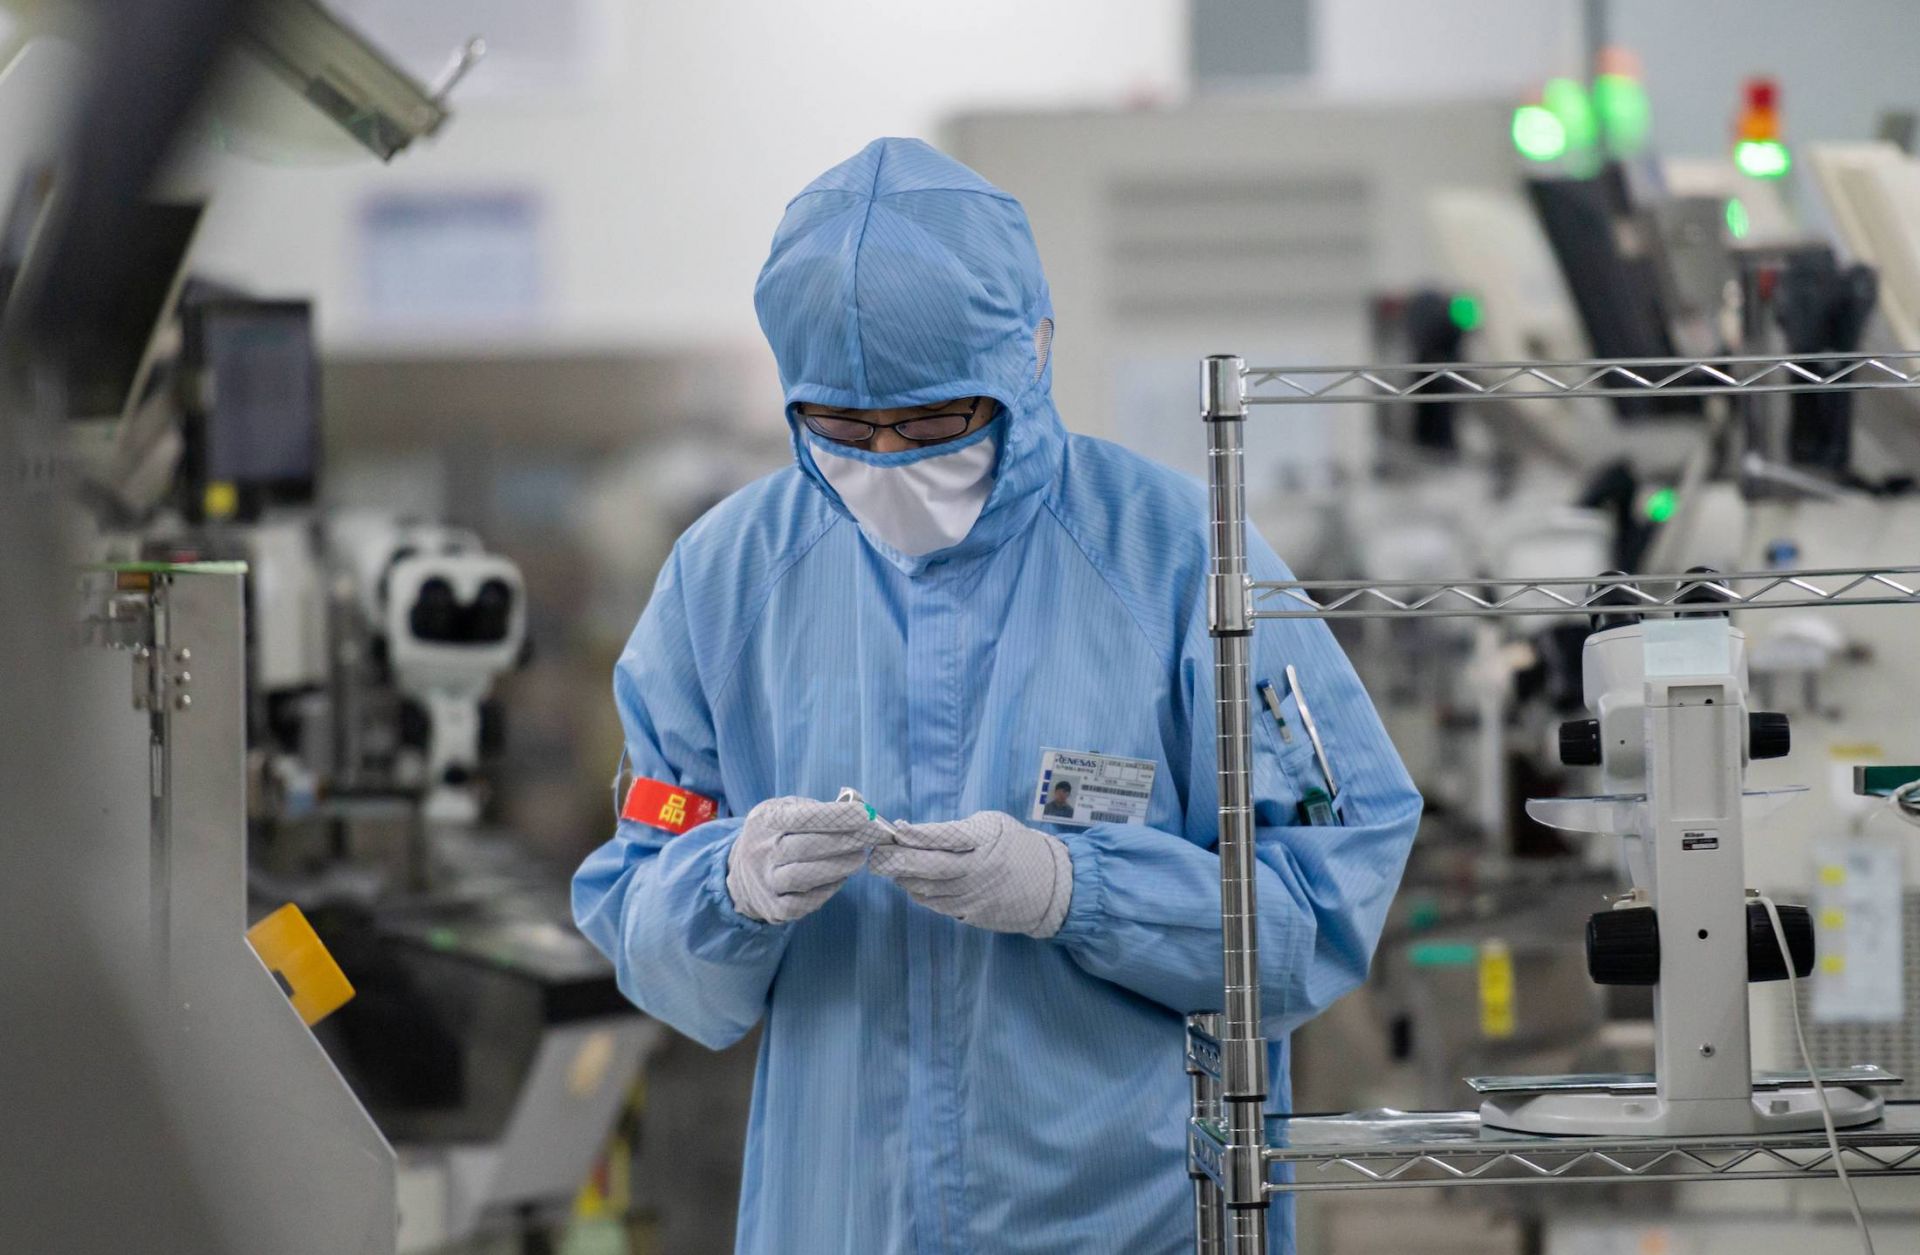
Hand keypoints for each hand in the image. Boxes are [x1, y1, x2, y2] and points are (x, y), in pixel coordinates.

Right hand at [726, 797, 892, 923]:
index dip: (835, 816)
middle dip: (845, 841)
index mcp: (765, 821)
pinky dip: (826, 891)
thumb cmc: (776, 834)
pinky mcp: (773, 908)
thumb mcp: (787, 809)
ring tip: (860, 858)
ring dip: (838, 867)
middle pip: (804, 847)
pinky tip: (841, 879)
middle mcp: (760, 852)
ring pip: (802, 877)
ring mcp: (764, 883)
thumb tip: (860, 809)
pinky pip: (802, 903)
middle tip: (872, 837)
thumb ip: (818, 809)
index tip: (865, 815)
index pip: (801, 818)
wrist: (741, 872)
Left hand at [871, 811, 1071, 937]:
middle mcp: (979, 869)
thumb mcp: (993, 825)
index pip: (946, 837)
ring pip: (929, 889)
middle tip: (877, 856)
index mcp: (986, 840)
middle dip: (898, 861)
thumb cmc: (1016, 846)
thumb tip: (913, 833)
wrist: (1050, 887)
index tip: (896, 830)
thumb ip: (958, 829)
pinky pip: (939, 905)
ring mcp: (976, 896)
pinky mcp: (974, 915)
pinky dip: (921, 894)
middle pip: (931, 867)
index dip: (917, 834)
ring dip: (904, 879)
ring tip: (889, 868)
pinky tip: (912, 884)